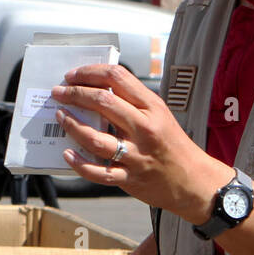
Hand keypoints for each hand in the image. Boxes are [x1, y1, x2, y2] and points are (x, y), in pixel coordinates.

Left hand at [51, 64, 231, 223]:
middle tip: (58, 92)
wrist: (194, 182)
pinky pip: (98, 172)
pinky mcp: (129, 178)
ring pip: (95, 138)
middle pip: (102, 102)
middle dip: (75, 94)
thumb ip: (133, 102)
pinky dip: (79, 163)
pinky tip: (67, 153)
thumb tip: (97, 87)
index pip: (117, 77)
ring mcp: (135, 155)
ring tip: (60, 116)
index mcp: (152, 107)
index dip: (90, 72)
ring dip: (72, 124)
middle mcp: (144, 128)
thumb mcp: (159, 115)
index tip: (73, 75)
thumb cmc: (172, 145)